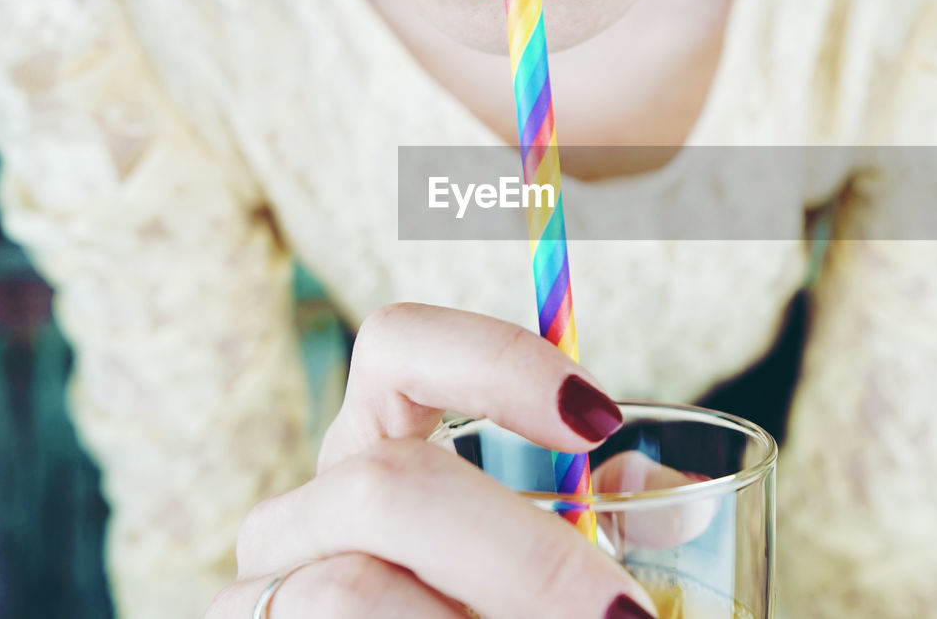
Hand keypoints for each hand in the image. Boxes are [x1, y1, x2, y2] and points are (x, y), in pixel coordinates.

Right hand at [205, 303, 655, 618]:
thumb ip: (597, 525)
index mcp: (378, 450)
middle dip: (525, 561)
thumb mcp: (545, 572)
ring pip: (353, 595)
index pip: (399, 344)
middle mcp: (308, 504)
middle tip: (625, 618)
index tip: (602, 416)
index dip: (497, 359)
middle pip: (389, 486)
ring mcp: (264, 587)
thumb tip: (671, 499)